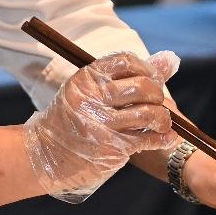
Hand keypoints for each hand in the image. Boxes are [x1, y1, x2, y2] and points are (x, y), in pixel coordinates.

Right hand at [24, 51, 179, 202]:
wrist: (45, 154)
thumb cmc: (71, 119)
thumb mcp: (88, 91)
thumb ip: (126, 76)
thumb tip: (170, 60)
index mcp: (87, 79)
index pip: (126, 61)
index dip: (146, 68)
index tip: (151, 79)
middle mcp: (93, 99)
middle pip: (142, 86)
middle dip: (157, 94)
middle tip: (157, 102)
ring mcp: (102, 124)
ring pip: (149, 113)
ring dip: (163, 118)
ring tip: (161, 122)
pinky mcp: (112, 148)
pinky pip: (148, 139)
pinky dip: (163, 138)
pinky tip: (166, 137)